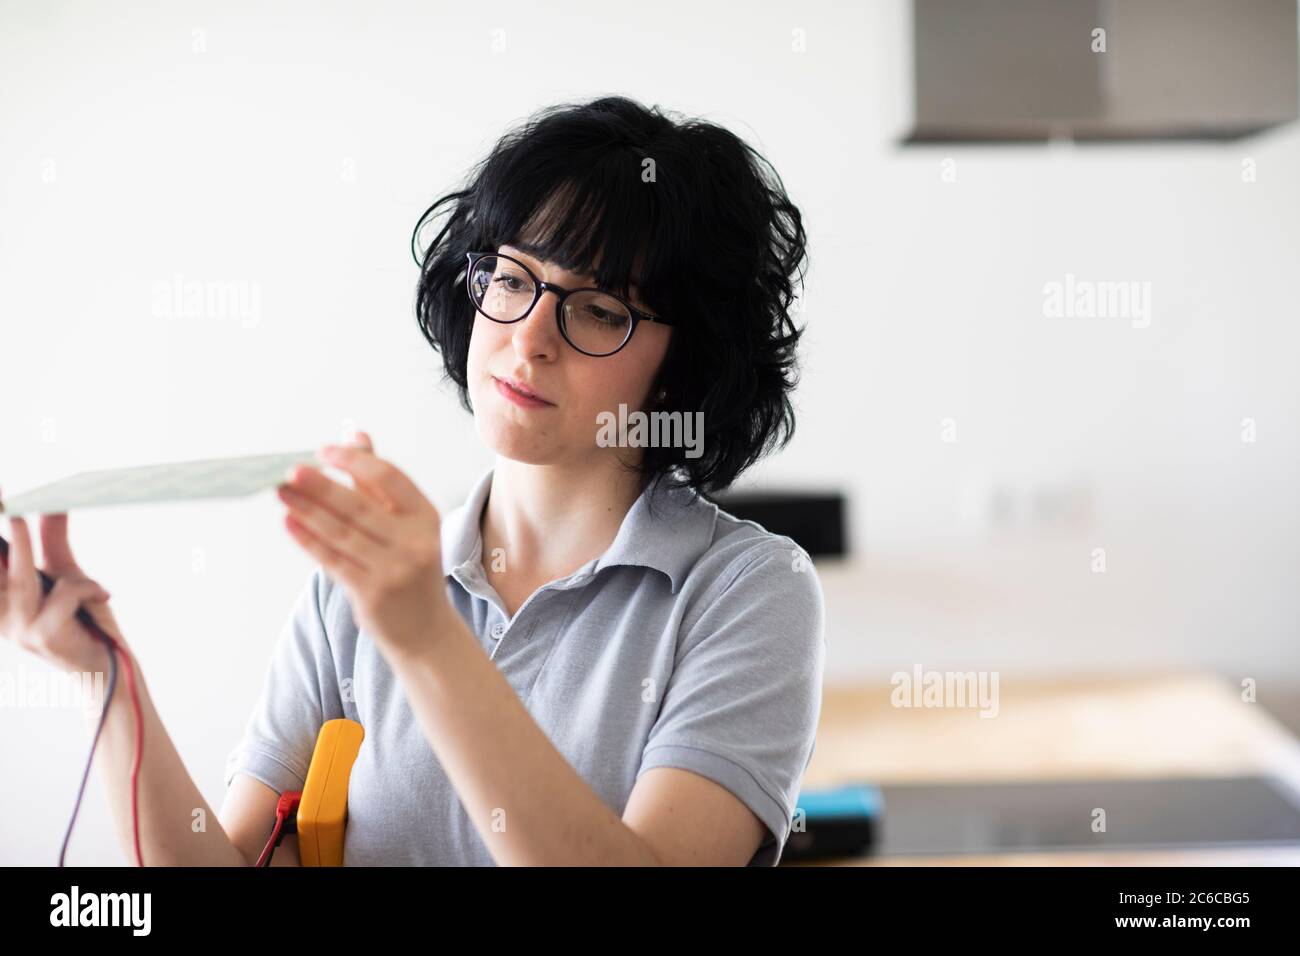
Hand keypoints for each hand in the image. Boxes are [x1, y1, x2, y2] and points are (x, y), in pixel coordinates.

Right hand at [1, 509, 126, 674]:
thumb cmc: (86, 620)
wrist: (111, 667)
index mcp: (2, 604)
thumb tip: (50, 501)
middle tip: (1, 501)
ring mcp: (19, 630)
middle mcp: (3, 618)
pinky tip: (103, 595)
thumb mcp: (66, 575)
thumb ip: (50, 541)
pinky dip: (87, 587)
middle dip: (2, 536)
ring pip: (21, 578)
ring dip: (22, 542)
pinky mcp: (44, 637)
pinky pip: (65, 594)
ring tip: (28, 514)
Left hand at [276, 432, 448, 660]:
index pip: (388, 478)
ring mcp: (394, 570)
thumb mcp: (405, 523)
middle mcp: (414, 542)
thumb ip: (378, 481)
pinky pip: (333, 560)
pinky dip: (308, 540)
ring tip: (281, 493)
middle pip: (359, 506)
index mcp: (425, 516)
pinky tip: (290, 522)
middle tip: (291, 470)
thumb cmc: (410, 566)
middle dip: (322, 486)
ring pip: (341, 533)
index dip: (353, 461)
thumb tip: (355, 435)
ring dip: (307, 510)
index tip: (323, 451)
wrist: (426, 629)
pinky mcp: (372, 593)